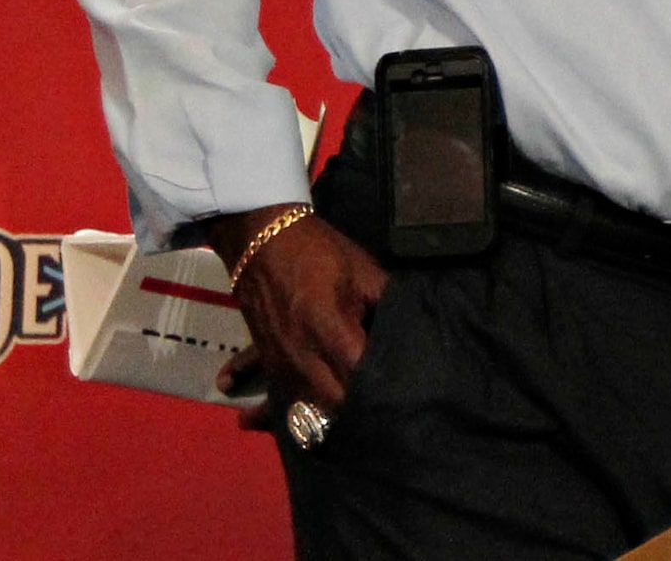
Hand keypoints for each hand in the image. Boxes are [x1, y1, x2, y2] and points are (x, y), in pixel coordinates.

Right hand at [206, 207, 387, 431]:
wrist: (260, 239)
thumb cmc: (319, 251)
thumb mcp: (362, 270)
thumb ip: (385, 303)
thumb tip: (410, 328)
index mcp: (328, 326)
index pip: (359, 374)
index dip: (381, 388)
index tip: (404, 396)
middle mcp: (300, 352)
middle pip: (332, 401)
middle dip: (358, 411)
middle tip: (385, 417)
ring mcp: (278, 360)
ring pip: (303, 406)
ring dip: (325, 419)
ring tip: (352, 430)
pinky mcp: (266, 359)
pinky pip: (275, 395)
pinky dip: (281, 409)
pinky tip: (271, 424)